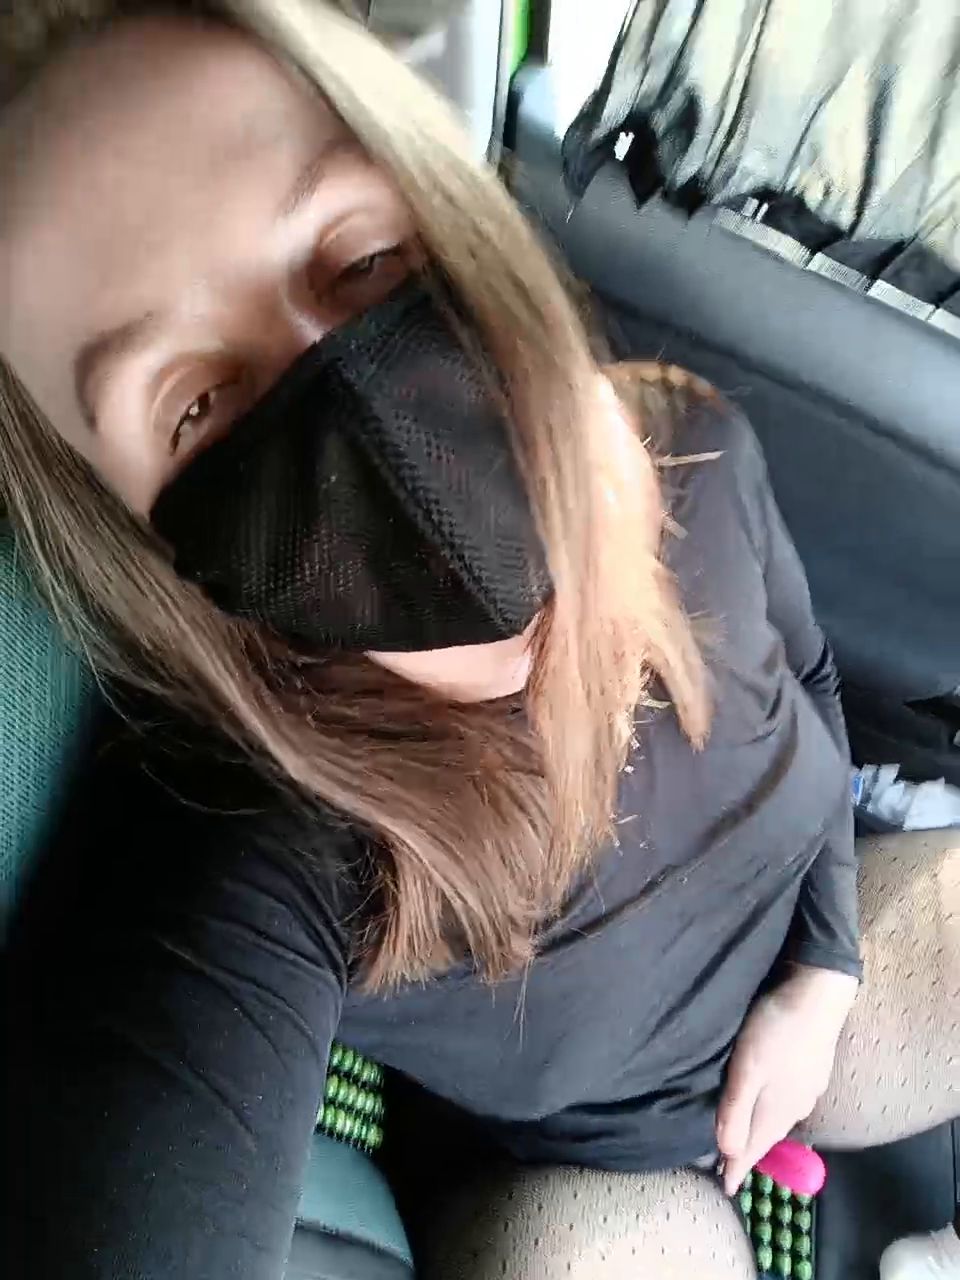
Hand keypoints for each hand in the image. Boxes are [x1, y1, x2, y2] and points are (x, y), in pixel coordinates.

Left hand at [717, 966, 857, 1194]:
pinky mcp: (812, 1068)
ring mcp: (807, 1087)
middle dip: (748, 1150)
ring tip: (744, 1133)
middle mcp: (796, 1105)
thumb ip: (737, 1109)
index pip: (754, 1148)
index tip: (725, 1188)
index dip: (738, 1167)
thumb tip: (727, 1154)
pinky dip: (770, 1106)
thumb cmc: (776, 1030)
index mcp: (778, 1110)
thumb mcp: (747, 1068)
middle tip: (728, 1162)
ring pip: (778, 1117)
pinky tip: (767, 1098)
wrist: (819, 993)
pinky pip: (786, 1099)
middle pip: (767, 1135)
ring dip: (759, 1128)